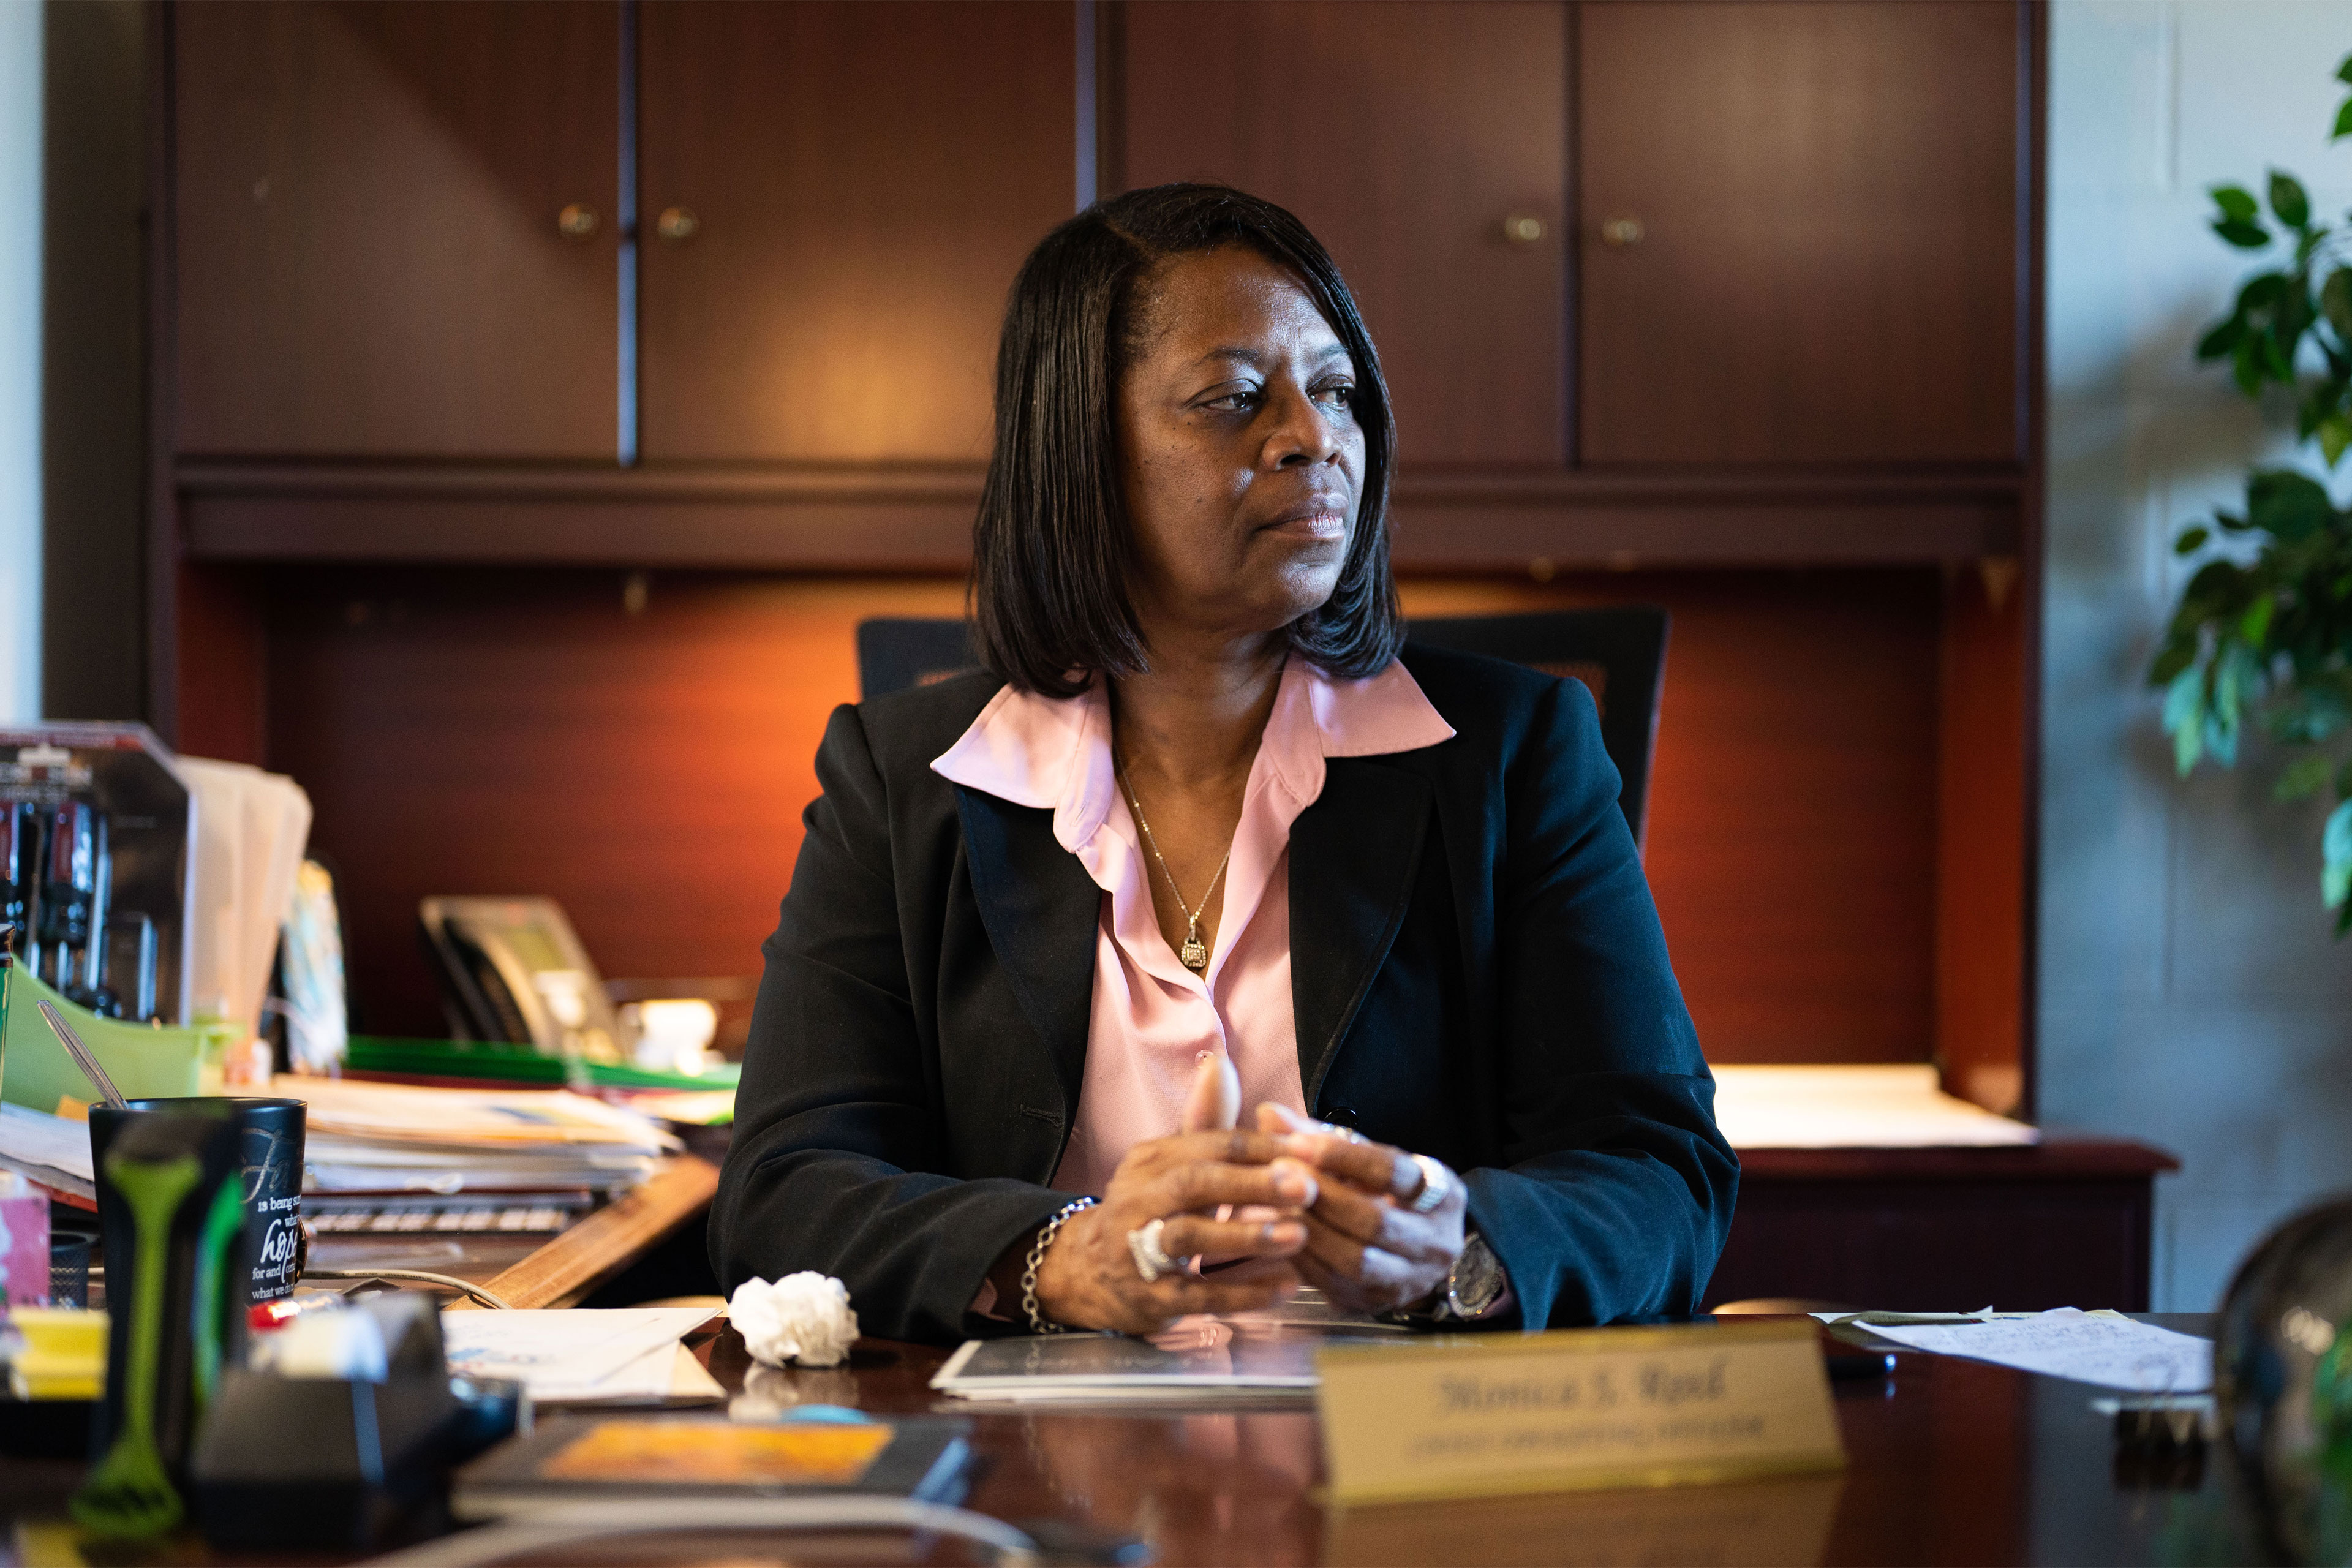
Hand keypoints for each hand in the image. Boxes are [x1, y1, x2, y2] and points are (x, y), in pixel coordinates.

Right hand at [1026, 1128, 1317, 1333]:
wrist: (1089, 1272)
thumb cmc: (1149, 1208)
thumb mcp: (1171, 1162)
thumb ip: (1204, 1120)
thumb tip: (1219, 1064)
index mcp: (1151, 1159)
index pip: (1211, 1144)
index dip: (1262, 1147)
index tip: (1310, 1151)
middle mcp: (1138, 1197)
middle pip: (1195, 1183)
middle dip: (1253, 1184)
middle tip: (1306, 1187)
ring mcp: (1137, 1249)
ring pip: (1190, 1236)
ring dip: (1246, 1235)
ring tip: (1298, 1235)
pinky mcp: (1148, 1297)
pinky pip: (1197, 1294)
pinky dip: (1242, 1293)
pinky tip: (1284, 1286)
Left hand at [1253, 1103, 1466, 1314]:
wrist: (1415, 1246)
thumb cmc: (1386, 1191)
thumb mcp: (1368, 1158)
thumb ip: (1320, 1135)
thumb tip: (1268, 1114)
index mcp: (1443, 1196)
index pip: (1394, 1172)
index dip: (1343, 1157)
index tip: (1299, 1143)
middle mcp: (1436, 1243)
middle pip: (1374, 1221)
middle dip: (1321, 1196)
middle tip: (1279, 1173)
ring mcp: (1409, 1281)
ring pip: (1356, 1260)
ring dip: (1311, 1228)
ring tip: (1277, 1201)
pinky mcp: (1377, 1305)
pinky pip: (1337, 1284)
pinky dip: (1305, 1257)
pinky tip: (1282, 1232)